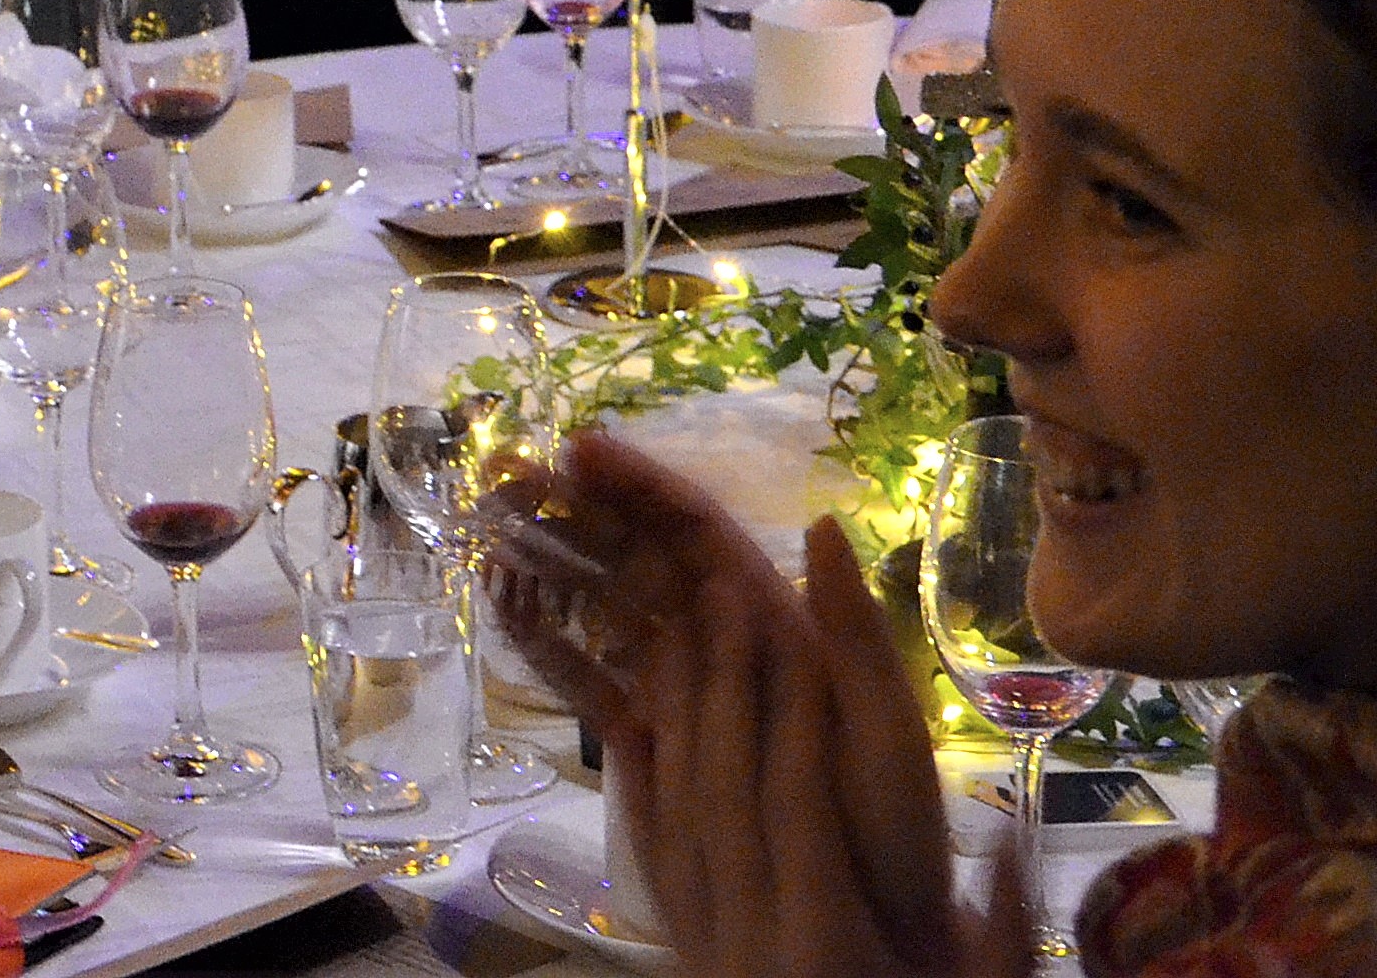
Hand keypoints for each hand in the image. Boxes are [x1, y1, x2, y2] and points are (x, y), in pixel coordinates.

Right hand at [493, 432, 985, 977]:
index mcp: (775, 620)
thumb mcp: (885, 724)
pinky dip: (553, 647)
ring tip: (489, 536)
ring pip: (609, 608)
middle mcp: (722, 639)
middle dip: (575, 510)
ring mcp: (687, 686)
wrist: (878, 925)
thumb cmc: (887, 825)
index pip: (697, 532)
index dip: (638, 486)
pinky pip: (599, 681)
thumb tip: (820, 521)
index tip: (577, 450)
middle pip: (639, 556)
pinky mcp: (663, 738)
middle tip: (501, 474)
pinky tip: (510, 623)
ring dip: (552, 568)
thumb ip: (853, 628)